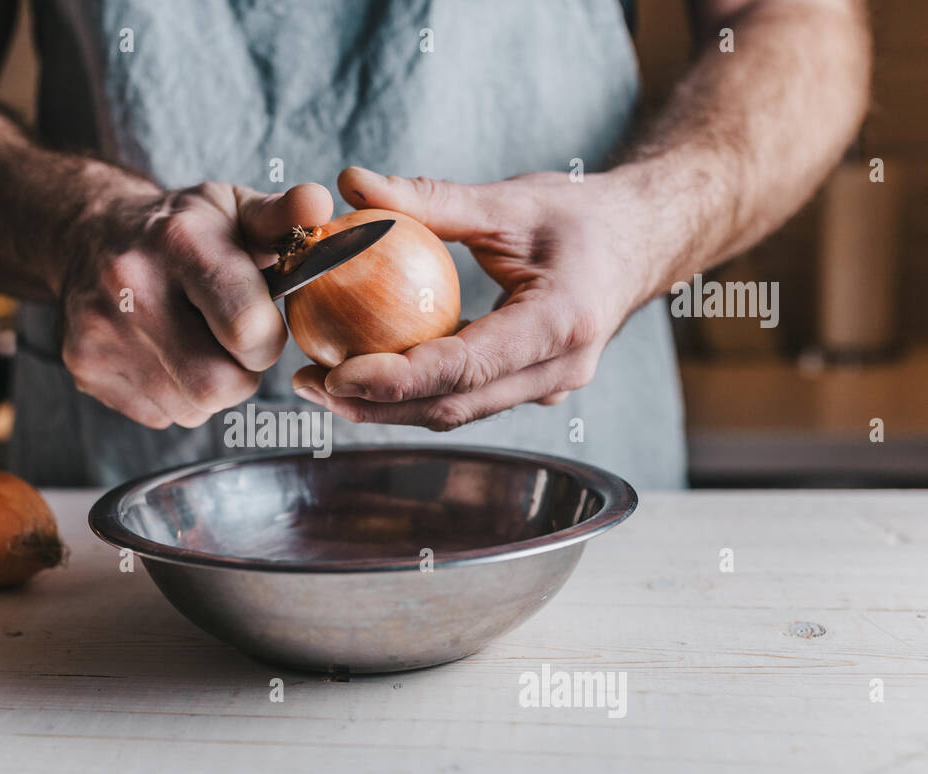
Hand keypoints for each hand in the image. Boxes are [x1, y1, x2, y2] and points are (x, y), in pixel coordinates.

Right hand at [61, 179, 332, 428]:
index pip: (246, 328)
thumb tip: (319, 205)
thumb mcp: (233, 210)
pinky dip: (174, 395)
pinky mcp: (84, 366)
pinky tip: (162, 353)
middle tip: (233, 343)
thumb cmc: (182, 229)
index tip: (260, 323)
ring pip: (191, 409)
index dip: (267, 339)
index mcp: (178, 240)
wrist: (89, 235)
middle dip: (241, 374)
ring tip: (195, 342)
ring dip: (208, 388)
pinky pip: (159, 415)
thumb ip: (283, 218)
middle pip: (219, 385)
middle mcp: (130, 286)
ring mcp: (99, 331)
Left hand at [292, 166, 657, 429]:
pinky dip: (412, 394)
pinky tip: (362, 376)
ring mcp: (548, 389)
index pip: (464, 368)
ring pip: (455, 413)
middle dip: (373, 407)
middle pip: (452, 408)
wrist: (644, 243)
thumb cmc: (582, 214)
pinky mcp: (531, 390)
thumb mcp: (510, 200)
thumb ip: (431, 198)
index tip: (335, 374)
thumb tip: (351, 182)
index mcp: (559, 325)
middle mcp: (558, 371)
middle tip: (306, 385)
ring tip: (319, 385)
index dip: (395, 380)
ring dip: (385, 407)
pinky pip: (465, 400)